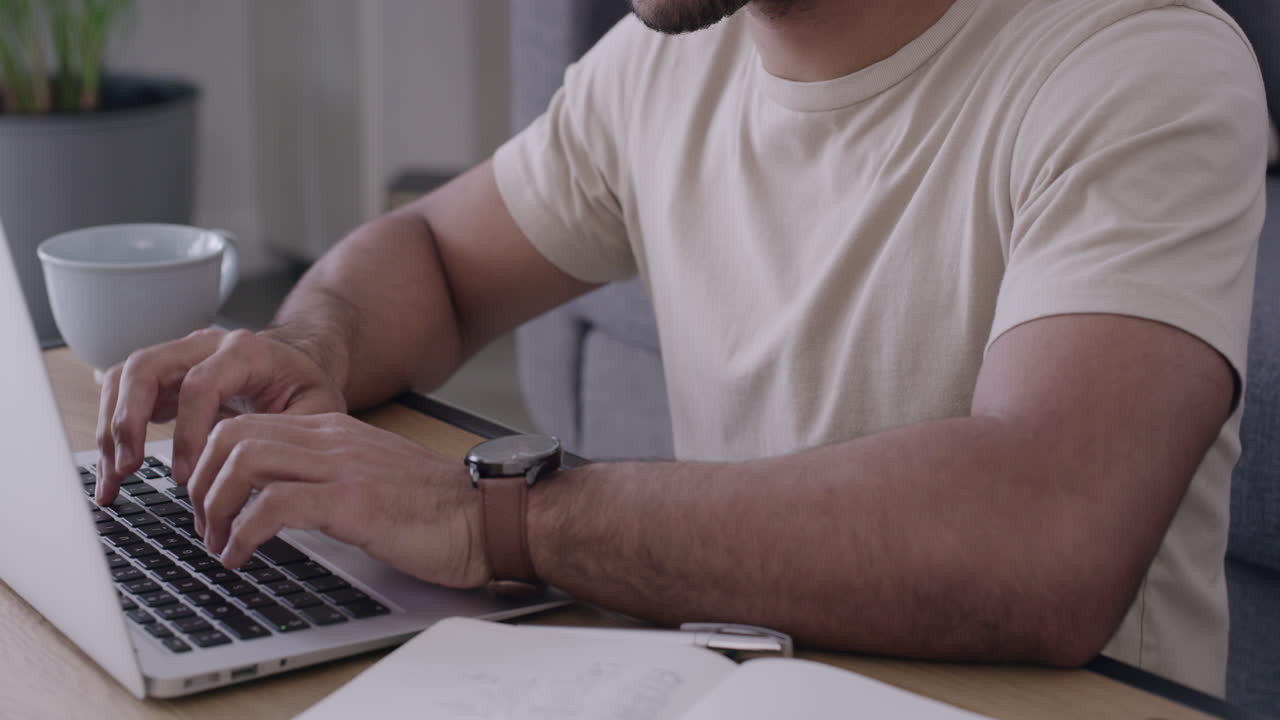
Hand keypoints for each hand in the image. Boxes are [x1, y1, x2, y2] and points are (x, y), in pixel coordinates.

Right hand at [96, 328, 345, 504]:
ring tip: (113, 479)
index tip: (186, 475)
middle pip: (146, 368)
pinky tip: (113, 469)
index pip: (200, 385)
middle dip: (128, 420)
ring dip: (110, 429)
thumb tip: (255, 469)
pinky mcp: (164, 376)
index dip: (188, 432)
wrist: (298, 364)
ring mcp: (179, 357)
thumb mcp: (318, 408)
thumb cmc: (307, 386)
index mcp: (245, 351)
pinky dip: (112, 431)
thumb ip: (291, 433)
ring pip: (124, 379)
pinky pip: (124, 395)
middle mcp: (203, 346)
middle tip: (128, 469)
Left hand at [189, 412, 488, 588]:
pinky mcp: (353, 502)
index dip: (211, 463)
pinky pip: (274, 506)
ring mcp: (343, 467)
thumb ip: (327, 475)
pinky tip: (242, 557)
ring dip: (215, 506)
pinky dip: (244, 534)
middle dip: (201, 482)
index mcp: (335, 430)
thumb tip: (276, 502)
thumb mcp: (370, 477)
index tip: (207, 502)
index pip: (248, 424)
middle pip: (233, 434)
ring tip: (217, 542)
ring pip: (244, 461)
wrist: (488, 517)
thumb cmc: (436, 510)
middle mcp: (333, 439)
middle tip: (204, 524)